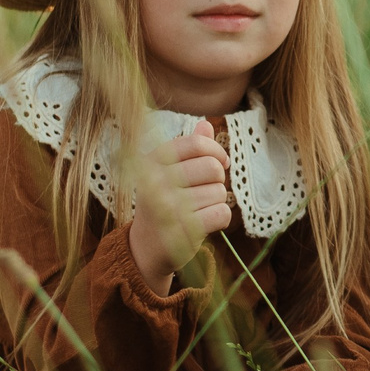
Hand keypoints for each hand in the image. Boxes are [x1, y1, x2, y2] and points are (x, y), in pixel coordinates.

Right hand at [132, 119, 230, 292]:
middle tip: (204, 191)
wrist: (146, 246)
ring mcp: (168, 207)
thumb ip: (188, 149)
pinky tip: (204, 223)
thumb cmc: (163, 202)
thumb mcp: (167, 172)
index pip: (197, 143)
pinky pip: (222, 213)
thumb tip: (206, 124)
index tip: (221, 163)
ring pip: (219, 193)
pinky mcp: (182, 229)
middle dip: (217, 180)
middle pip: (213, 168)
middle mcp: (156, 181)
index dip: (217, 151)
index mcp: (152, 161)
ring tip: (197, 210)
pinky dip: (220, 219)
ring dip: (216, 202)